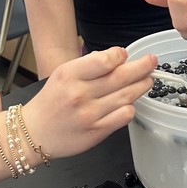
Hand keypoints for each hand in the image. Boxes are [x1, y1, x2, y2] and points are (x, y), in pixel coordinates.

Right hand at [21, 47, 157, 158]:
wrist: (34, 133)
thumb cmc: (50, 102)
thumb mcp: (62, 74)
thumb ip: (88, 65)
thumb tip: (116, 58)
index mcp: (69, 75)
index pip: (105, 60)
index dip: (120, 55)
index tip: (124, 54)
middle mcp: (80, 94)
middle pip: (121, 77)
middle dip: (142, 67)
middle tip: (152, 62)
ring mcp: (89, 115)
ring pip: (127, 96)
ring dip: (141, 86)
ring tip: (148, 80)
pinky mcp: (96, 132)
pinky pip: (124, 116)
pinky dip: (131, 108)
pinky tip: (130, 103)